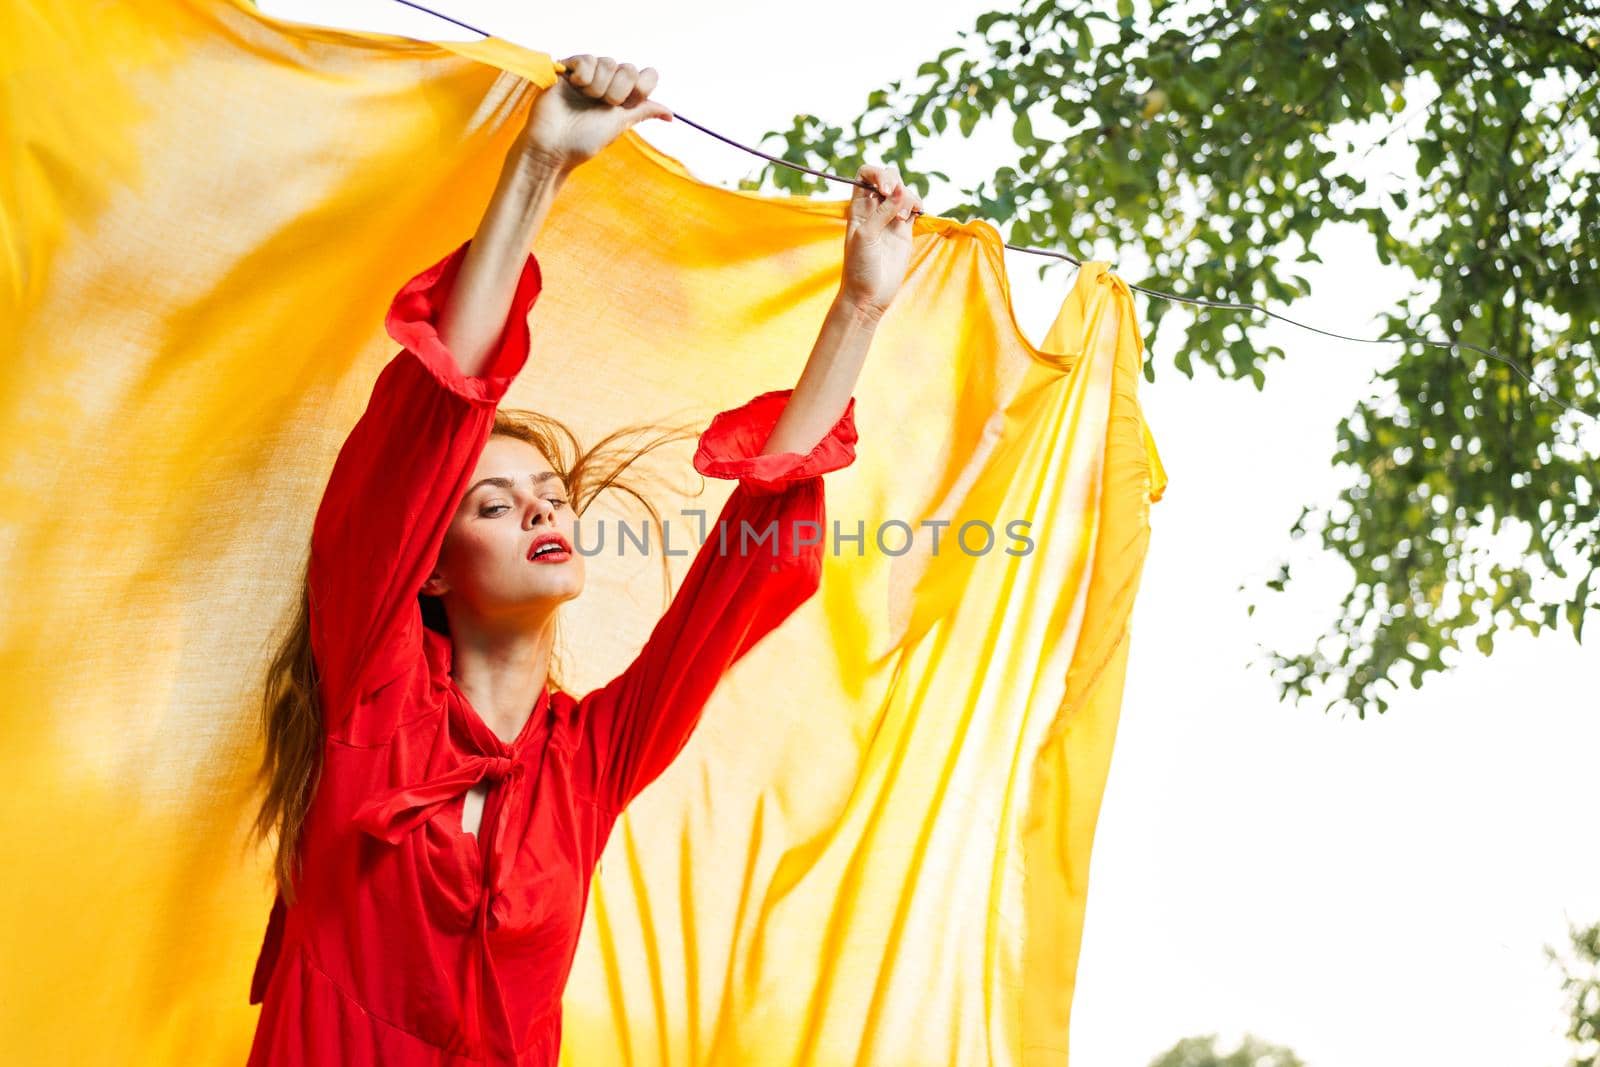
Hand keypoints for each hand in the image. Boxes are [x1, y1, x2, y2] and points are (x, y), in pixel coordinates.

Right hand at [518, 55, 672, 172]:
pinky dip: (584, 75)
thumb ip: (643, 112)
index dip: (642, 86)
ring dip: (599, 86)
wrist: (553, 147)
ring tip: (585, 99)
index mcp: (624, 96)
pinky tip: (574, 86)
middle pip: (629, 68)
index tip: (629, 103)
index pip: (647, 75)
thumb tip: (670, 115)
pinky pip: (587, 60)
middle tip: (602, 105)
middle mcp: (608, 83)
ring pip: (608, 62)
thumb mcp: (620, 125)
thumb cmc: (584, 141)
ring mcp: (589, 75)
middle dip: (618, 90)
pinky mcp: (569, 69)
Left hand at [839, 164, 923, 317]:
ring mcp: (890, 219)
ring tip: (903, 217)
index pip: (865, 174)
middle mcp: (874, 209)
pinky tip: (916, 214)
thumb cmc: (859, 267)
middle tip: (895, 195)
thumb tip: (900, 189)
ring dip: (907, 197)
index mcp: (858, 207)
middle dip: (894, 180)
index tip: (884, 188)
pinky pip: (914, 208)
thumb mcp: (866, 235)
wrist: (868, 296)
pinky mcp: (904, 231)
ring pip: (903, 192)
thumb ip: (883, 211)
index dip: (876, 173)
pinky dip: (917, 205)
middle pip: (888, 178)